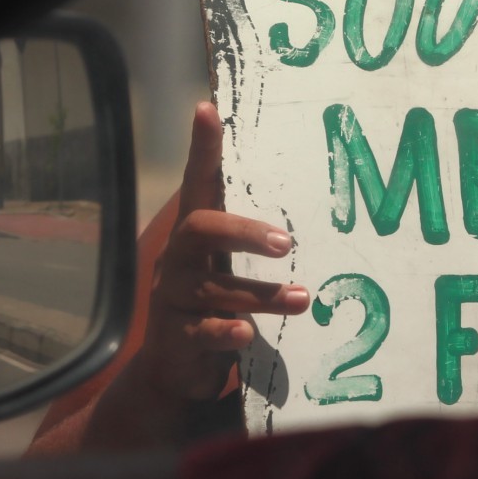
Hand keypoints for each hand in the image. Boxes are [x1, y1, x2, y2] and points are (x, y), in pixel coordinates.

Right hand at [141, 103, 308, 400]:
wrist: (175, 369)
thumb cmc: (214, 304)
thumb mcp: (228, 265)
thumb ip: (252, 237)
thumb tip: (306, 203)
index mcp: (194, 235)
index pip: (197, 183)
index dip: (201, 149)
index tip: (207, 109)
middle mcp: (177, 258)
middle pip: (199, 228)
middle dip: (242, 232)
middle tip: (285, 243)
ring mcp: (172, 298)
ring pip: (212, 287)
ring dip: (261, 294)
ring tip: (303, 299)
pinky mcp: (176, 337)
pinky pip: (200, 331)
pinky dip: (226, 331)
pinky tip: (248, 334)